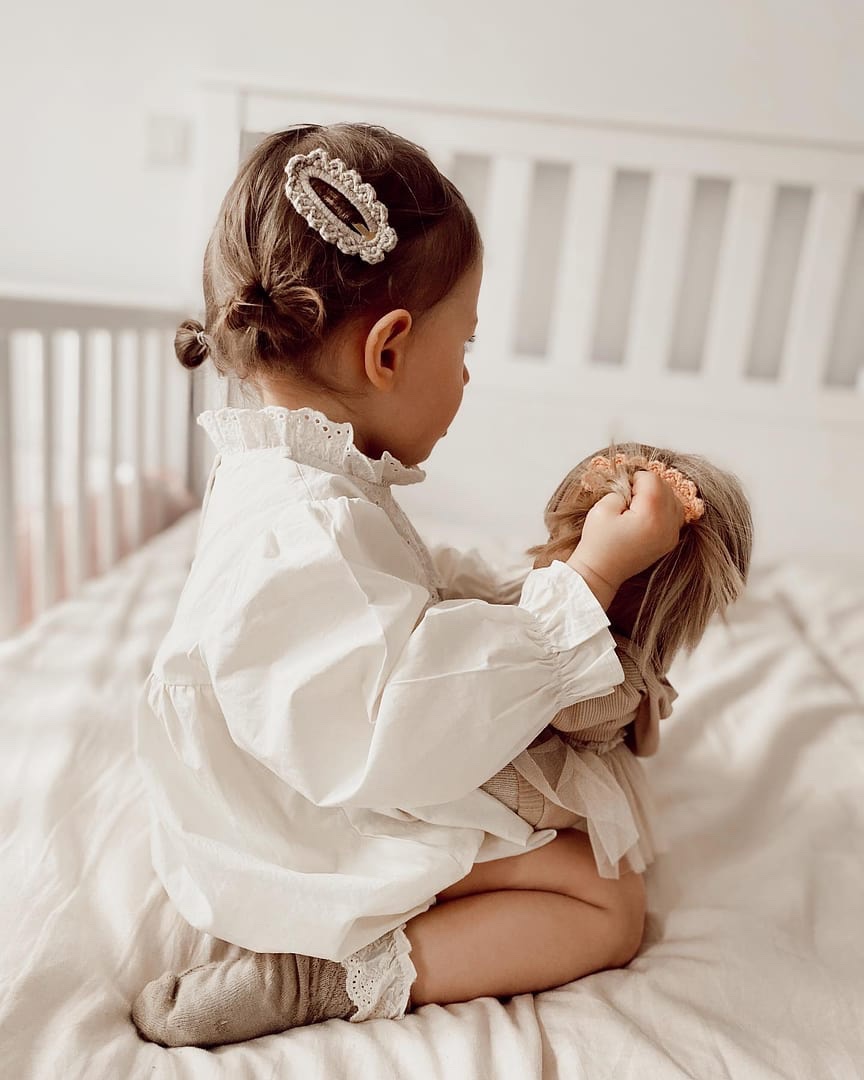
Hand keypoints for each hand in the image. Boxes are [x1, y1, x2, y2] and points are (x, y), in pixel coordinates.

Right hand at [566, 471, 683, 605]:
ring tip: (637, 506)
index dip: (635, 478)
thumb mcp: (603, 508)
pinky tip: (647, 514)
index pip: (653, 479)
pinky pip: (675, 514)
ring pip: (674, 499)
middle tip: (628, 497)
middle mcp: (667, 526)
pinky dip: (664, 508)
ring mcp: (671, 535)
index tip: (622, 488)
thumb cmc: (598, 542)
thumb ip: (621, 490)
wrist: (600, 572)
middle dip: (647, 486)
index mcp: (651, 516)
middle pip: (666, 488)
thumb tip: (633, 488)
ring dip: (657, 496)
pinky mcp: (670, 542)